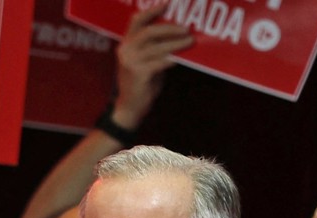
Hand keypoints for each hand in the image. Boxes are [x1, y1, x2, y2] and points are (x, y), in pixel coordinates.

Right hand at [111, 3, 192, 128]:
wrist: (129, 108)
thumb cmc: (141, 85)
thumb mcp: (144, 62)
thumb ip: (154, 49)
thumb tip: (177, 35)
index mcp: (126, 44)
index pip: (136, 21)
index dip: (152, 11)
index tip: (168, 4)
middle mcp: (126, 50)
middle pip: (149, 31)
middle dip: (170, 28)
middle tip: (186, 28)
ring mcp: (130, 62)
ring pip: (157, 47)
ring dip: (176, 43)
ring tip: (190, 41)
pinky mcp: (138, 74)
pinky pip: (160, 62)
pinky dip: (171, 59)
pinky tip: (180, 58)